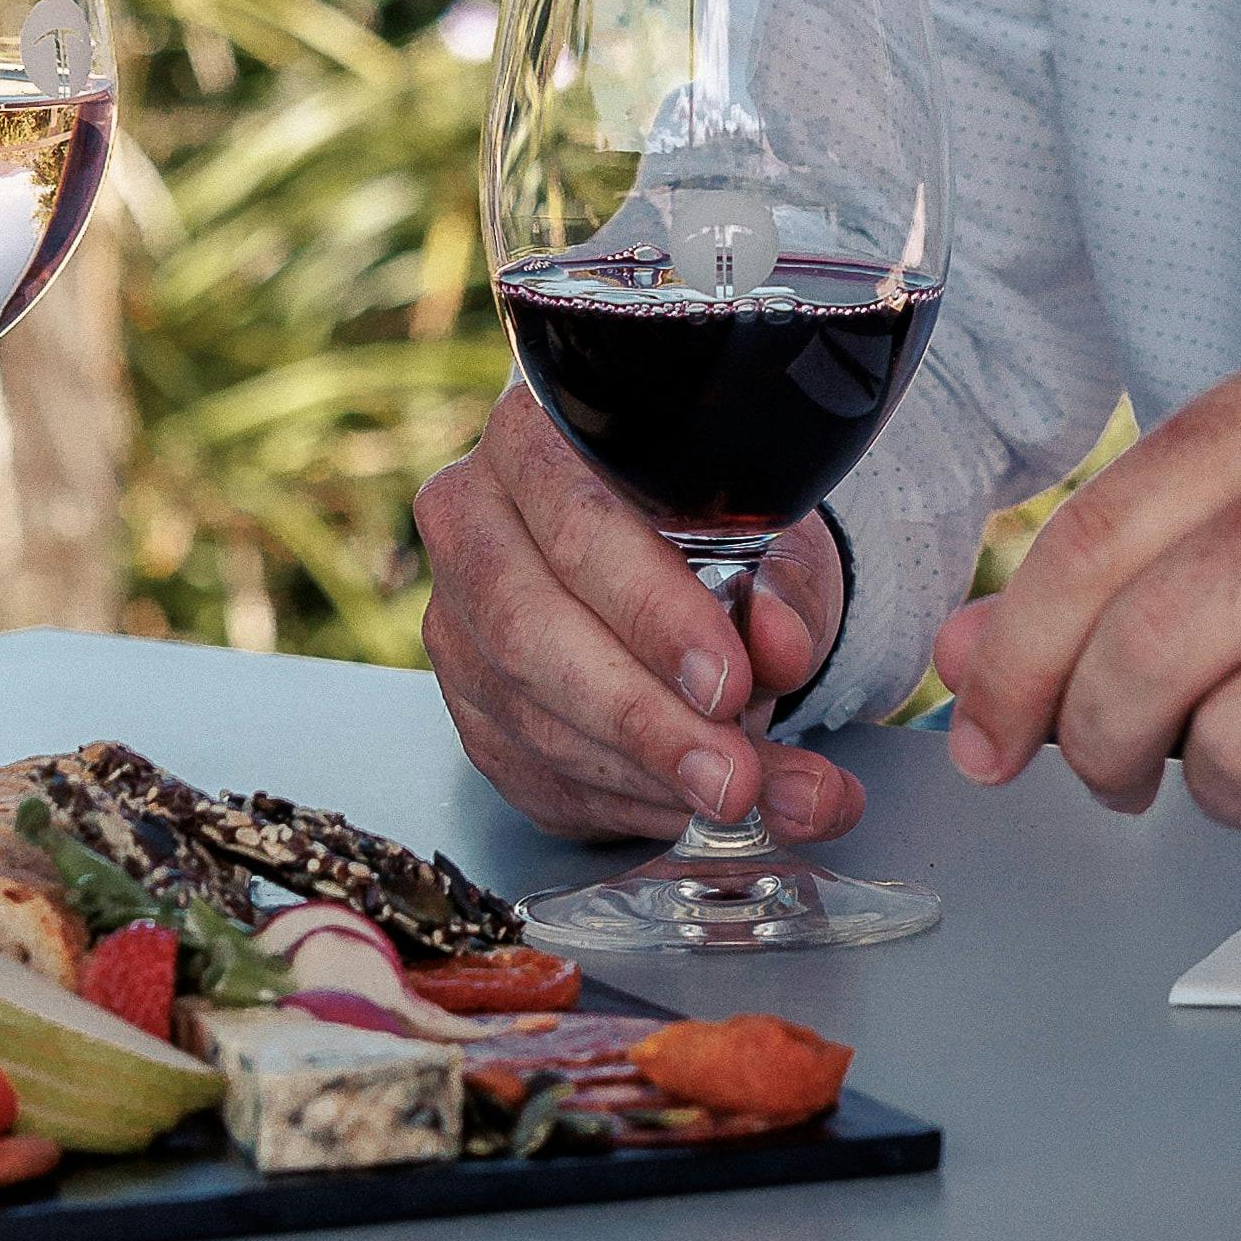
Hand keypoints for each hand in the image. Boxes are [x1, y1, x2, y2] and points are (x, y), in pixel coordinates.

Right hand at [419, 384, 860, 844]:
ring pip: (529, 716)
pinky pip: (530, 772)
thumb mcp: (774, 539)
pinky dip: (622, 801)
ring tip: (745, 799)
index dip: (651, 612)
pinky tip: (688, 804)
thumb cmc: (718, 533)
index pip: (578, 524)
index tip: (730, 681)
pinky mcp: (466, 705)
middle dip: (645, 720)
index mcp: (538, 437)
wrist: (681, 569)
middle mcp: (472, 521)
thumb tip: (780, 644)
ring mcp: (456, 619)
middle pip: (530, 633)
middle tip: (735, 776)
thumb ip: (785, 589)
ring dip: (646, 775)